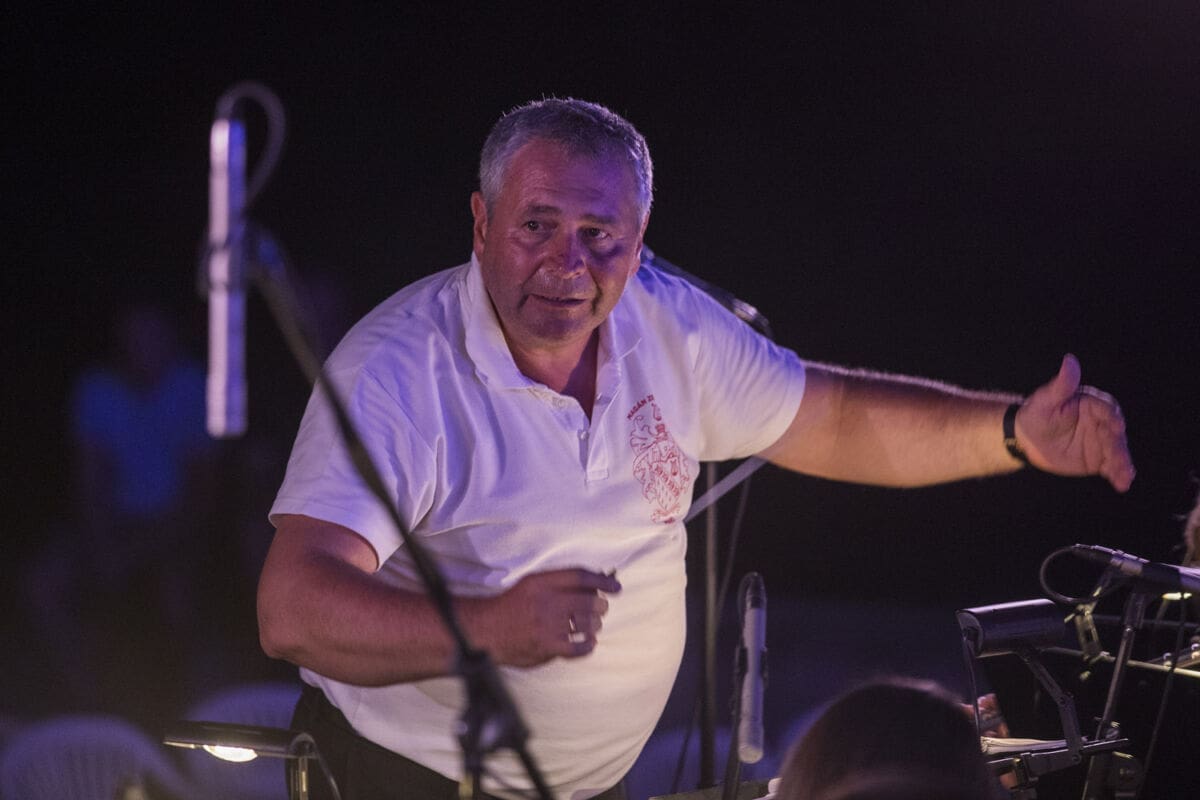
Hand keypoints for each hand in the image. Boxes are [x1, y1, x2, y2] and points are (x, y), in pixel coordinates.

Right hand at [467, 568, 620, 666]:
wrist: (486, 630)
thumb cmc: (512, 606)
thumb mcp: (532, 584)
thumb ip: (560, 583)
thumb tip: (595, 584)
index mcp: (542, 582)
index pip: (580, 576)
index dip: (602, 580)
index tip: (616, 586)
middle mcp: (546, 602)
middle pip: (588, 601)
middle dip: (600, 605)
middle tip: (600, 608)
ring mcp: (547, 625)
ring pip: (586, 624)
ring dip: (594, 625)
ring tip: (592, 625)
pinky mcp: (547, 646)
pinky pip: (578, 647)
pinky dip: (587, 645)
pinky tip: (588, 642)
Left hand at [1016, 354, 1134, 491]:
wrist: (1027, 439)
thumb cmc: (1036, 414)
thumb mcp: (1046, 399)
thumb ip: (1061, 384)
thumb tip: (1069, 360)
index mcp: (1091, 403)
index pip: (1107, 409)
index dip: (1112, 418)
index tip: (1117, 427)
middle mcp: (1101, 422)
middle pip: (1114, 434)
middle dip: (1117, 447)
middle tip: (1118, 460)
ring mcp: (1101, 441)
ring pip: (1116, 451)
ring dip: (1122, 463)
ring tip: (1124, 477)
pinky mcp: (1098, 458)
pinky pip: (1111, 466)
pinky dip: (1118, 474)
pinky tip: (1122, 484)